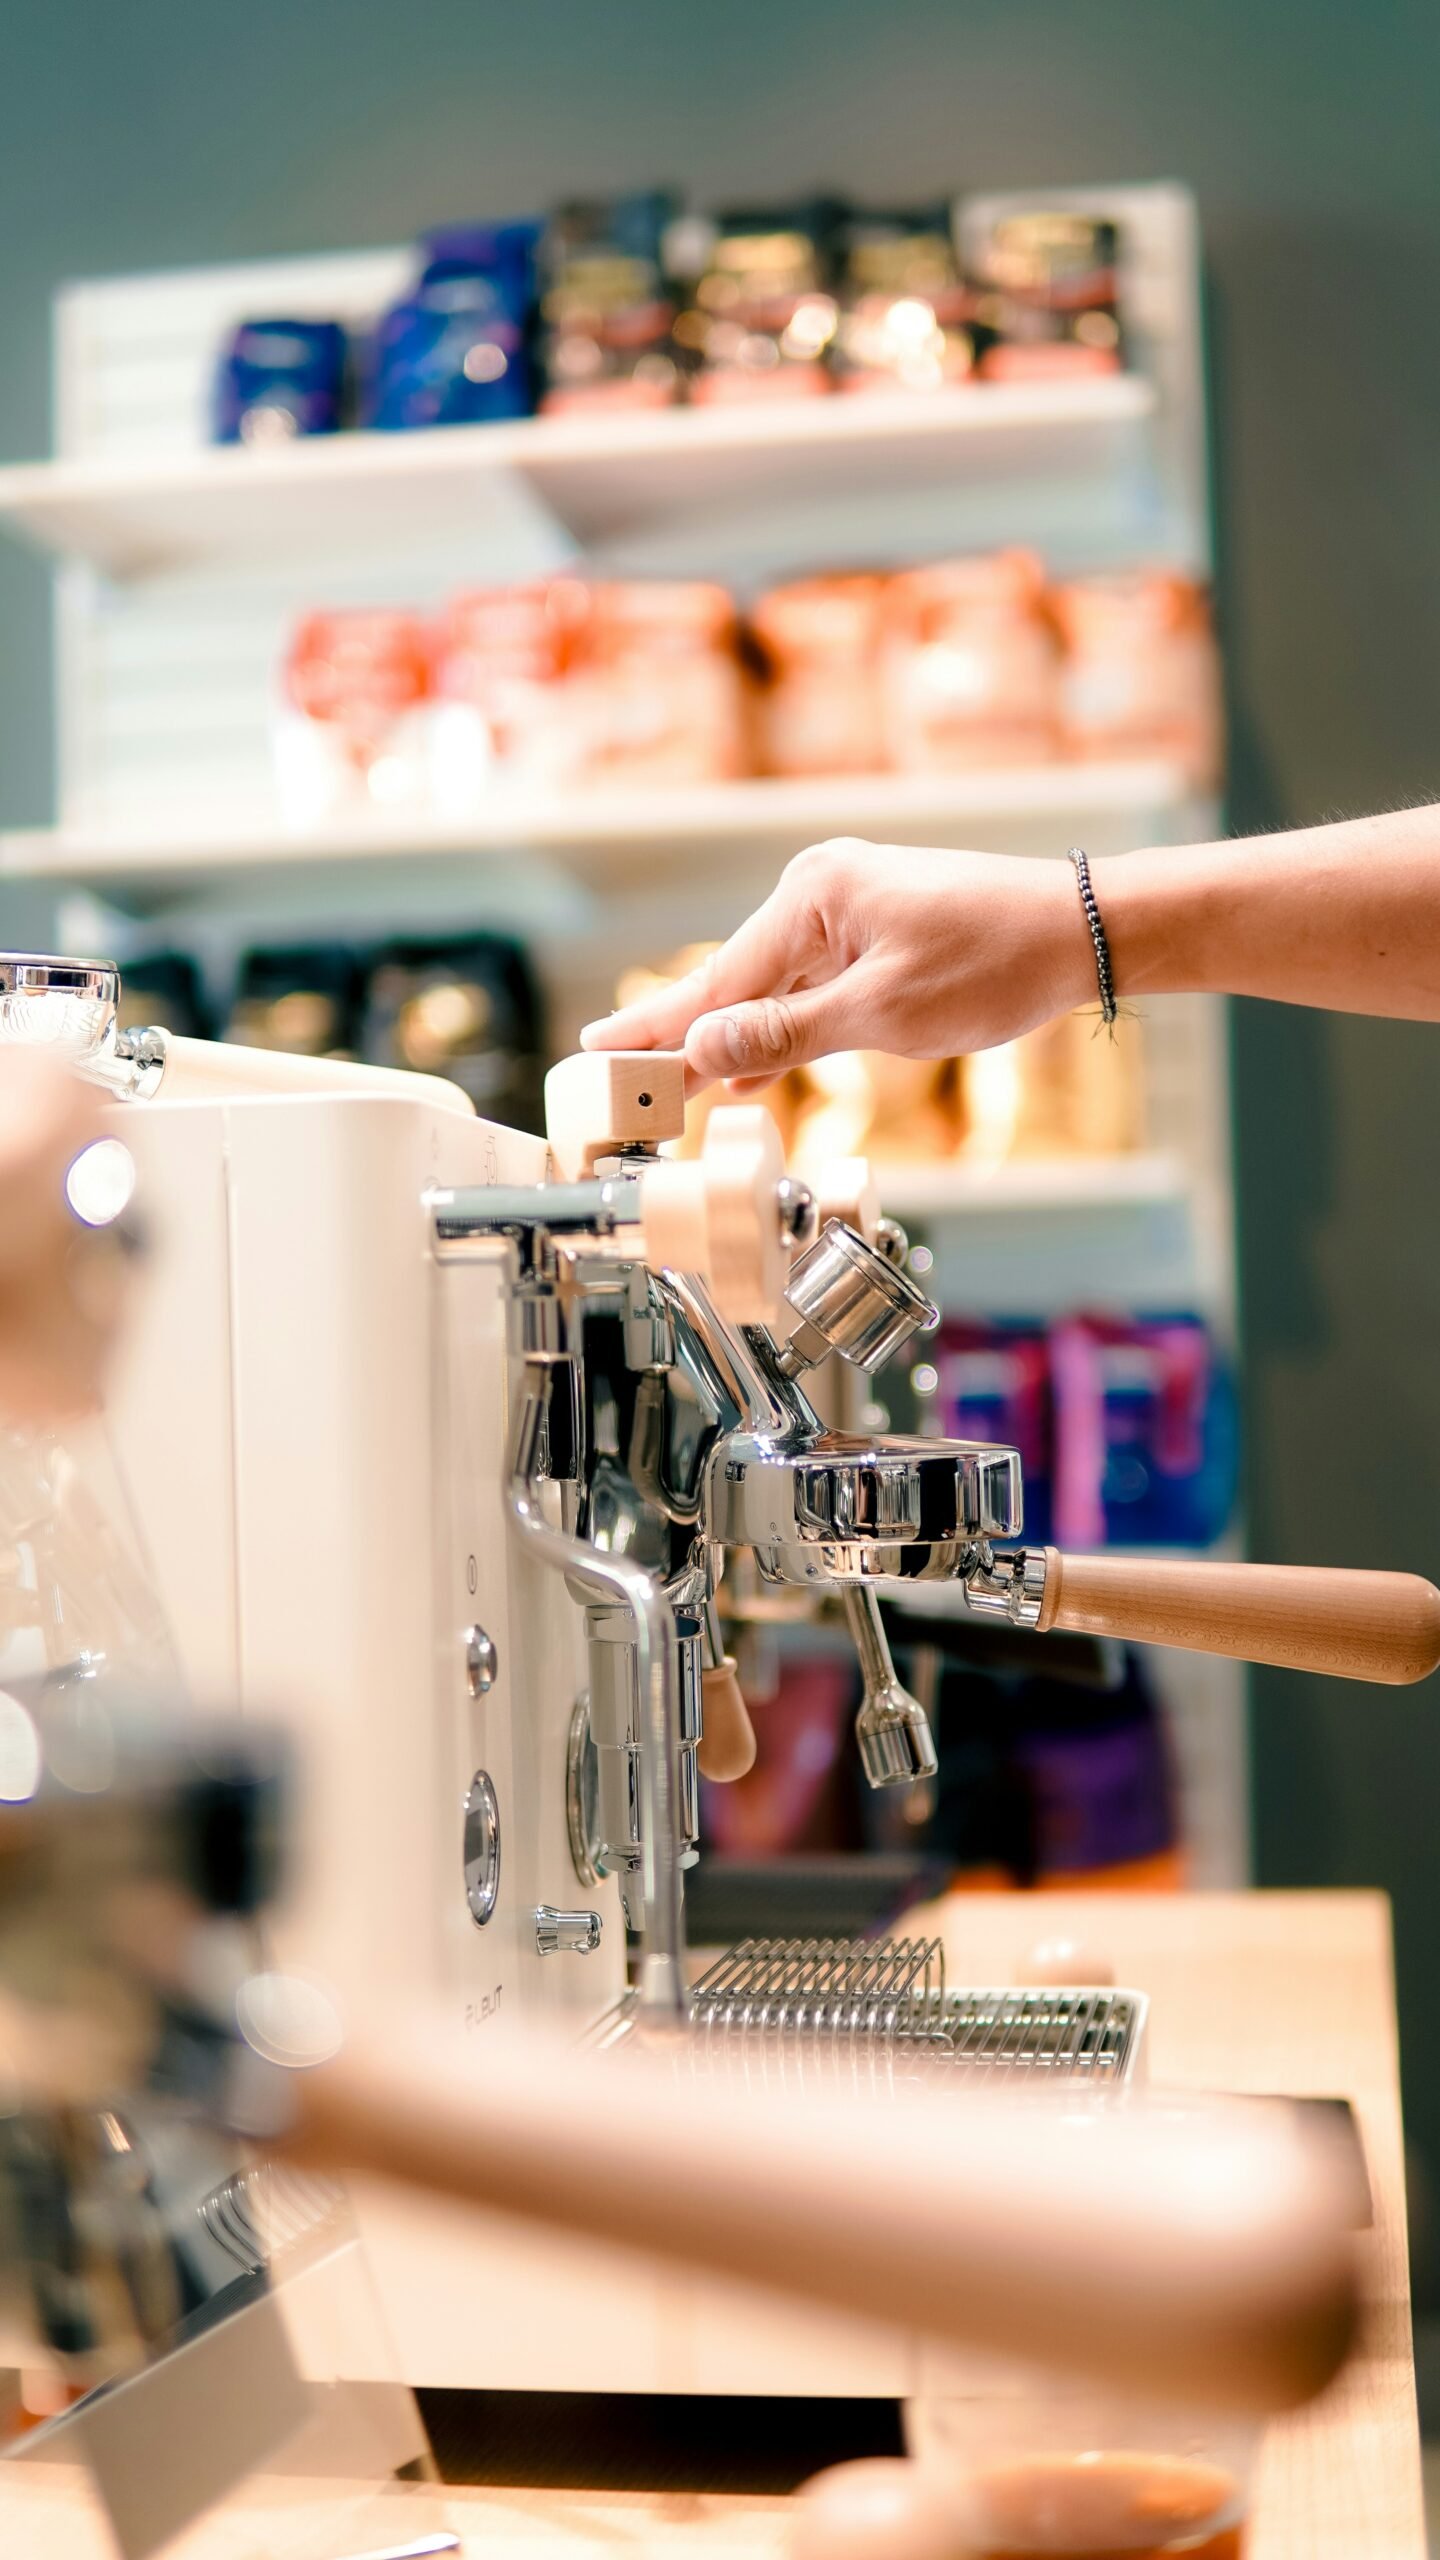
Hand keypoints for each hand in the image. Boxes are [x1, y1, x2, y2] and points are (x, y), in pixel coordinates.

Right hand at [581, 838, 1094, 1089]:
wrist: (1079, 932)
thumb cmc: (992, 963)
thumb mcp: (882, 1013)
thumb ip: (786, 1034)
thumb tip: (704, 1049)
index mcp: (812, 896)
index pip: (717, 980)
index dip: (657, 1026)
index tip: (598, 1051)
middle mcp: (820, 891)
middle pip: (734, 981)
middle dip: (681, 1037)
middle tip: (618, 1079)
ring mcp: (848, 909)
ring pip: (770, 989)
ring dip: (730, 1041)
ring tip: (669, 1084)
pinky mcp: (875, 931)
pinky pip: (807, 988)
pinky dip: (778, 1030)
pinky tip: (747, 1071)